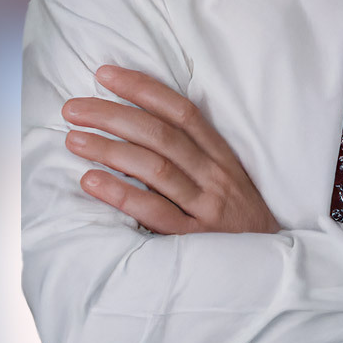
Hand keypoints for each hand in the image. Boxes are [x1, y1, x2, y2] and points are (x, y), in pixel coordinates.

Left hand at [63, 66, 280, 235]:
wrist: (269, 268)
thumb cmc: (237, 218)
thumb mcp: (226, 178)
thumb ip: (191, 154)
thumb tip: (136, 127)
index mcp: (220, 155)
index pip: (180, 111)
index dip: (142, 89)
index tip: (105, 74)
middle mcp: (214, 175)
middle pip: (160, 135)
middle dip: (113, 116)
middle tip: (72, 108)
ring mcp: (205, 207)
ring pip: (155, 168)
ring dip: (110, 150)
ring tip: (74, 139)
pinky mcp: (194, 239)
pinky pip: (154, 212)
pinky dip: (120, 194)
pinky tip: (91, 181)